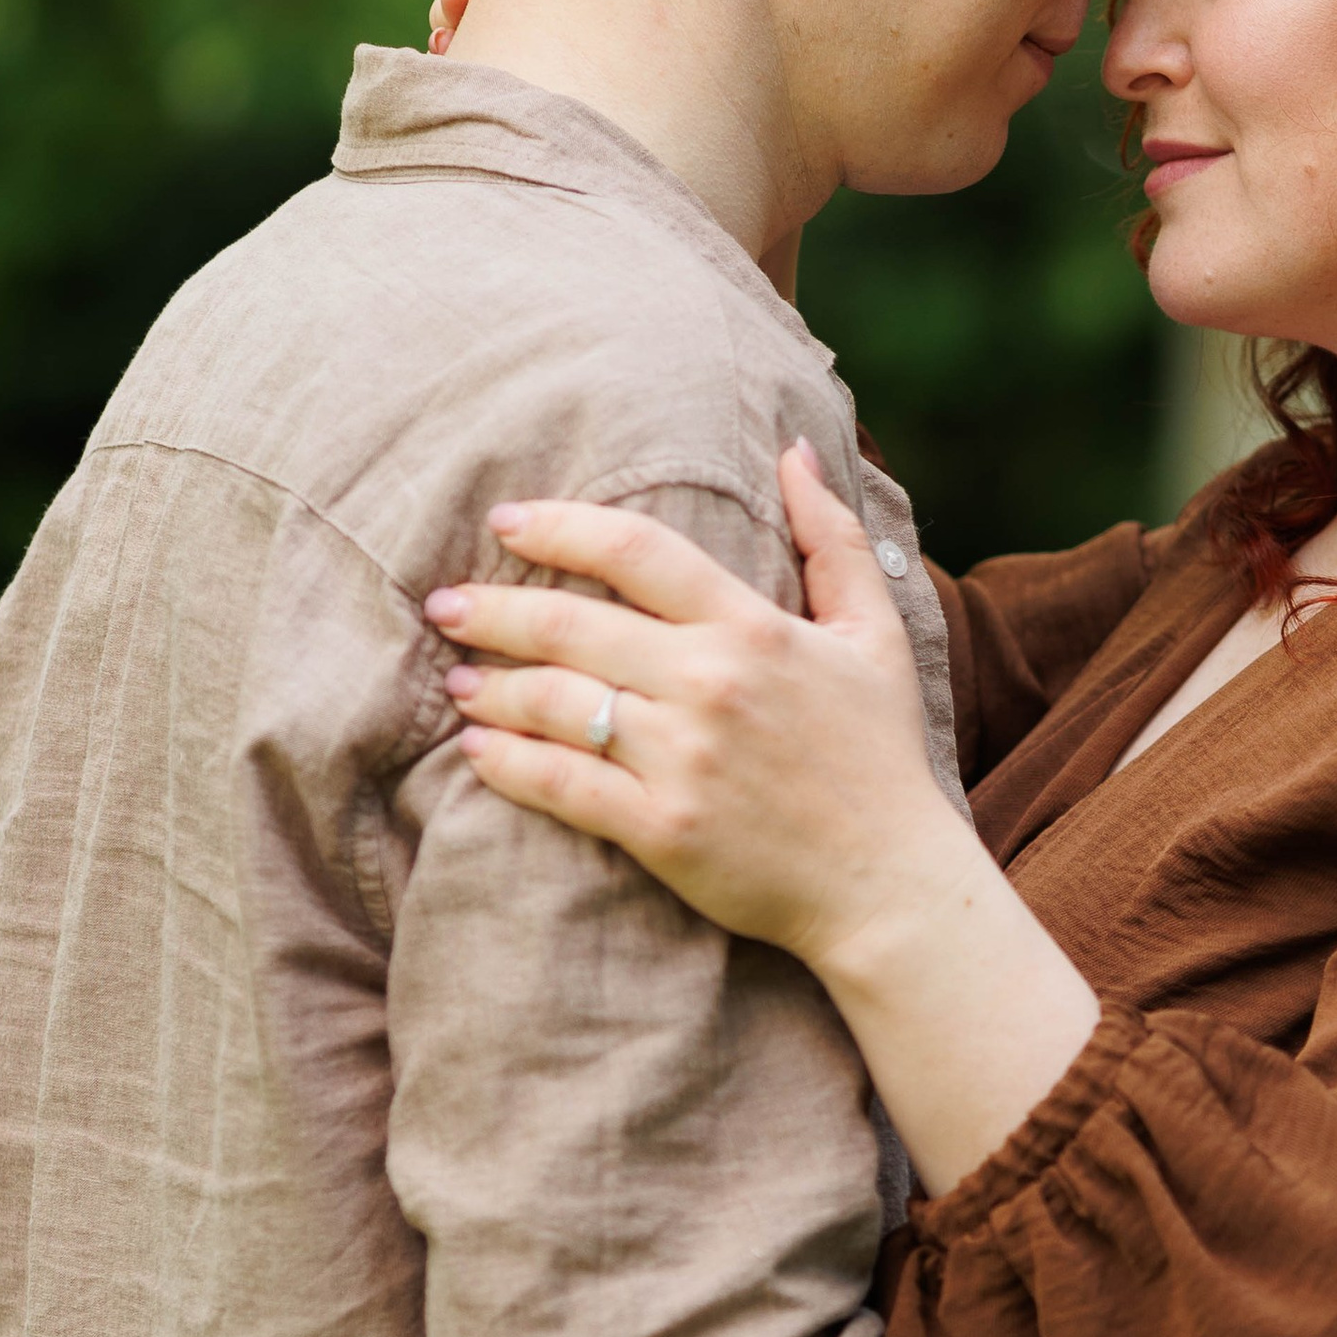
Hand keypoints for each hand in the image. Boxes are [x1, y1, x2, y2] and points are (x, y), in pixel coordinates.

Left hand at [428, 444, 975, 972]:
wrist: (890, 885)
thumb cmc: (881, 756)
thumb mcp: (876, 634)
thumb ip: (833, 538)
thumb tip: (795, 451)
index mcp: (755, 628)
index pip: (637, 550)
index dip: (561, 526)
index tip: (506, 521)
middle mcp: (711, 684)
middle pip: (572, 624)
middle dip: (493, 608)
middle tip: (446, 605)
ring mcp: (683, 760)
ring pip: (556, 704)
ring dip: (493, 686)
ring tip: (460, 679)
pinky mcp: (662, 831)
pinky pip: (561, 785)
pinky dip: (507, 762)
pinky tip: (479, 747)